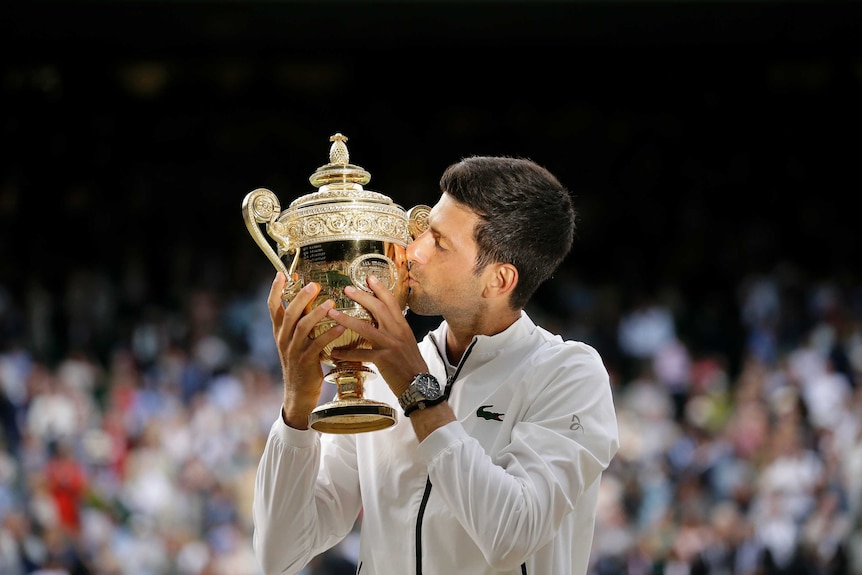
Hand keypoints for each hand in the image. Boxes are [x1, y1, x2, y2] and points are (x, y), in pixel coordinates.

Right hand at [268, 272, 346, 428]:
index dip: (275, 290)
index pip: (272, 307)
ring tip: (330, 303)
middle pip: (289, 313)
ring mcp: (293, 351)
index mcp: (279, 331)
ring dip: (316, 314)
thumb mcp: (294, 341)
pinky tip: (340, 326)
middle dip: (301, 297)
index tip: (281, 274)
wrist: (298, 392)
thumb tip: (309, 299)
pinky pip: (317, 345)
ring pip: (302, 328)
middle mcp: (283, 339)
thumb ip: (299, 322)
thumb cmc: (301, 362)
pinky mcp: (305, 362)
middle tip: (314, 284)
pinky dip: (329, 334)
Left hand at [326, 275, 427, 397]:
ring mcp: (390, 345)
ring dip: (347, 319)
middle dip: (362, 297)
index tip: (369, 278)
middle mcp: (397, 333)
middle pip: (378, 309)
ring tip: (332, 313)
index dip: (380, 289)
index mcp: (403, 327)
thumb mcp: (407, 342)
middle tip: (347, 289)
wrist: (420, 385)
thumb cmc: (412, 365)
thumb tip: (384, 321)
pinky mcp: (384, 360)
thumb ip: (396, 331)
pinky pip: (361, 354)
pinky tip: (335, 352)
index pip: (392, 302)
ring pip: (366, 328)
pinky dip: (347, 353)